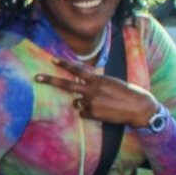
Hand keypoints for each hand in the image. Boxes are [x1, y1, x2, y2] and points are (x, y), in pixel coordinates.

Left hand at [35, 57, 164, 125]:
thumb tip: (82, 77)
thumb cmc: (125, 92)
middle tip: (37, 77)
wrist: (137, 107)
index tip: (53, 59)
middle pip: (67, 85)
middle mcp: (92, 90)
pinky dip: (89, 113)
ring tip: (98, 104)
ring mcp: (92, 103)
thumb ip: (95, 80)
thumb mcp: (110, 81)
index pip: (78, 69)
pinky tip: (101, 112)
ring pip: (76, 102)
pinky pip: (83, 113)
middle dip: (51, 80)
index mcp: (98, 80)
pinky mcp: (93, 114)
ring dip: (82, 103)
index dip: (65, 64)